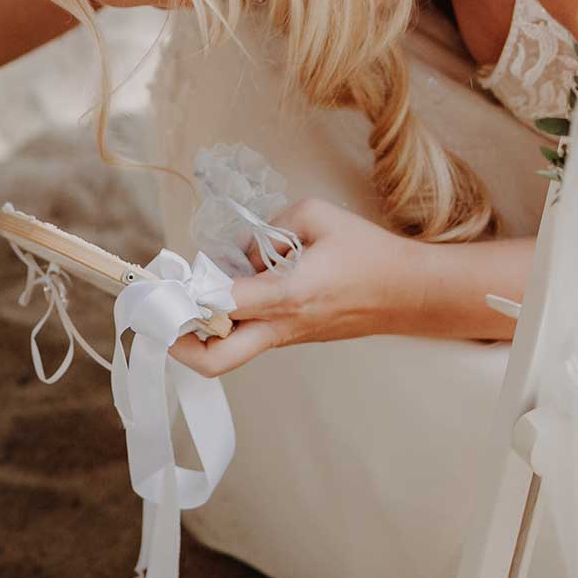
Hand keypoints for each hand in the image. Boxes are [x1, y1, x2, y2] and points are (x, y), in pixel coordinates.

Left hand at [167, 199, 418, 376]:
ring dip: (205, 330)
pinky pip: (251, 336)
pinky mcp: (293, 338)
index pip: (220, 308)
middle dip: (180, 345)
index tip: (173, 279)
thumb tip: (238, 251)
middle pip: (216, 362)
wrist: (409, 293)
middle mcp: (282, 326)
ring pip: (230, 352)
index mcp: (287, 295)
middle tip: (168, 314)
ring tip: (199, 292)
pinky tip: (237, 287)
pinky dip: (232, 319)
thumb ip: (266, 227)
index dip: (188, 296)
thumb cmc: (367, 252)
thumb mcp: (315, 215)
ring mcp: (287, 339)